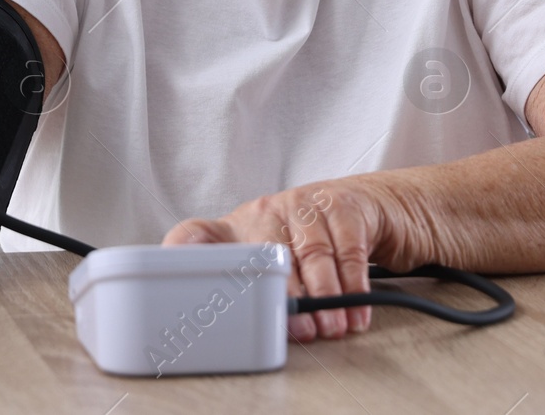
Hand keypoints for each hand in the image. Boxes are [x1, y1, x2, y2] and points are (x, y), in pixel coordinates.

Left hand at [164, 179, 407, 342]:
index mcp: (237, 228)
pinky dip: (353, 286)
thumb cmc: (310, 241)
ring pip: (312, 253)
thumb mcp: (277, 259)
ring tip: (332, 327)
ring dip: (325, 297)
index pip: (195, 236)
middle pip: (265, 254)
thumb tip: (248, 340)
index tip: (178, 279)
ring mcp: (303, 204)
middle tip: (299, 329)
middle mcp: (264, 211)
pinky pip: (347, 250)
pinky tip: (354, 311)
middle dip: (285, 297)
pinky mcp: (340, 205)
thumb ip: (258, 292)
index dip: (181, 256)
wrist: (366, 206)